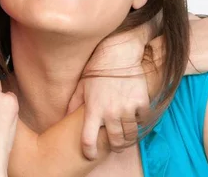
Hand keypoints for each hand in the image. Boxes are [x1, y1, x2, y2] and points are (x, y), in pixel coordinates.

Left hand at [67, 25, 150, 159]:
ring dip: (129, 136)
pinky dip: (139, 120)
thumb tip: (64, 117)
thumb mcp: (82, 86)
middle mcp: (110, 112)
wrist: (119, 53)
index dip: (90, 151)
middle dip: (116, 146)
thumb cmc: (98, 68)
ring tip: (127, 134)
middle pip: (115, 141)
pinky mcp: (141, 102)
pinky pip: (142, 119)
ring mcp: (127, 108)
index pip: (88, 140)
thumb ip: (73, 103)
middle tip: (116, 145)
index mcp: (93, 110)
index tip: (92, 154)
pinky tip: (136, 116)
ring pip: (130, 134)